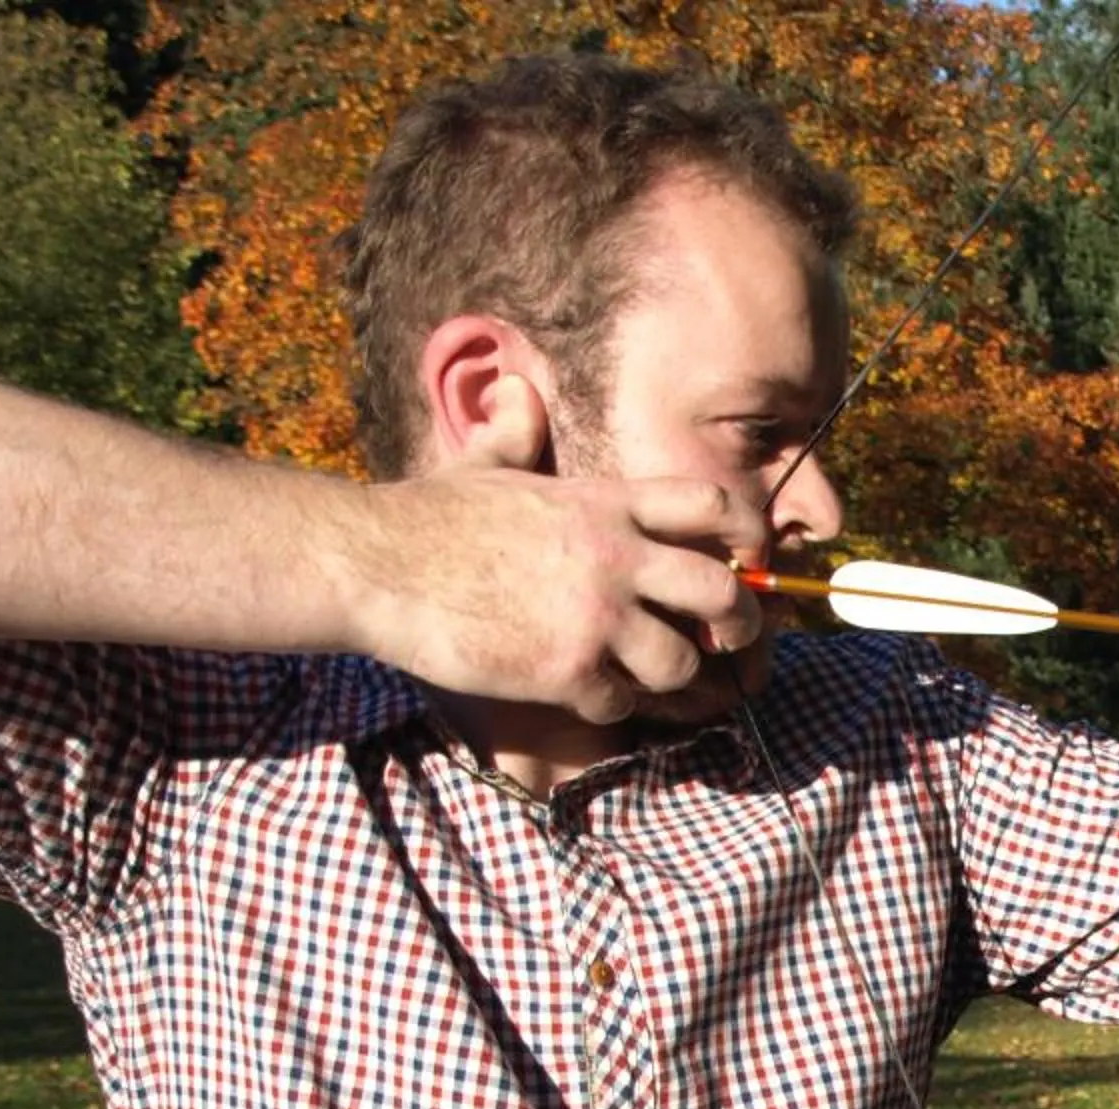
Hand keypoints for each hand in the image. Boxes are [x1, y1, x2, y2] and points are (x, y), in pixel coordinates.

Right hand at [344, 381, 772, 725]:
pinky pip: (623, 704)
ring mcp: (594, 617)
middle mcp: (613, 556)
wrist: (372, 563)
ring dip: (669, 677)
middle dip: (742, 625)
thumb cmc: (426, 516)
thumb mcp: (485, 464)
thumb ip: (517, 434)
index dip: (745, 537)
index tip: (744, 563)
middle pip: (725, 594)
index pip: (712, 507)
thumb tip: (515, 392)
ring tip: (641, 674)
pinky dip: (611, 706)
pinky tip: (584, 692)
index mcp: (605, 504)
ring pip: (682, 663)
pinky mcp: (566, 669)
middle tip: (731, 642)